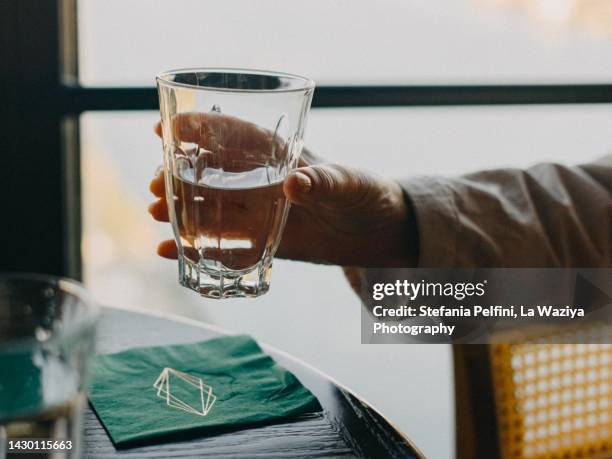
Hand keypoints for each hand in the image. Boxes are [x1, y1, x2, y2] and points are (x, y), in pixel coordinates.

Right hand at [149, 113, 417, 266]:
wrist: (379, 234)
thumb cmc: (367, 195)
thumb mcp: (350, 184)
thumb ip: (324, 183)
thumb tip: (293, 185)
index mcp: (280, 155)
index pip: (233, 135)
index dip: (197, 129)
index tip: (164, 129)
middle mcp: (262, 181)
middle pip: (210, 173)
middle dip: (178, 174)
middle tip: (155, 184)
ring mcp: (261, 212)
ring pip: (211, 208)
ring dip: (180, 209)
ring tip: (156, 213)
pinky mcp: (264, 242)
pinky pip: (227, 245)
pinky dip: (199, 249)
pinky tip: (171, 252)